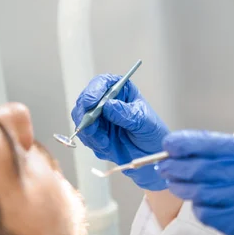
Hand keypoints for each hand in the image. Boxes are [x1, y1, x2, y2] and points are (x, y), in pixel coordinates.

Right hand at [71, 74, 169, 190]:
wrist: (151, 152)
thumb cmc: (152, 130)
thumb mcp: (144, 121)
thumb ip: (126, 113)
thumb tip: (108, 105)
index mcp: (121, 91)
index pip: (103, 82)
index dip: (94, 90)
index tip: (91, 102)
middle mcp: (107, 101)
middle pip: (85, 100)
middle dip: (84, 114)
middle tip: (91, 127)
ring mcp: (99, 117)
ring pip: (81, 118)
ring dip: (88, 131)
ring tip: (104, 141)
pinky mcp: (95, 132)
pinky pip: (85, 135)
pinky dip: (92, 141)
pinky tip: (106, 145)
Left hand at [156, 131, 233, 234]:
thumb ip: (230, 151)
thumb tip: (191, 148)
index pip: (213, 144)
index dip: (186, 143)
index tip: (170, 142)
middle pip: (200, 169)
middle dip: (176, 166)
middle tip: (164, 165)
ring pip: (199, 192)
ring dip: (181, 187)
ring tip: (174, 182)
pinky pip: (207, 213)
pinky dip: (198, 206)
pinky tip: (199, 202)